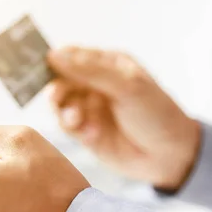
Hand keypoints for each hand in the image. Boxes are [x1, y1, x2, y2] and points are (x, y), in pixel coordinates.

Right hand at [47, 47, 200, 190]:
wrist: (171, 157)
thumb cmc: (156, 113)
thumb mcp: (127, 86)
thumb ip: (90, 71)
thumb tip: (53, 55)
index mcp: (108, 65)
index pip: (72, 56)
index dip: (55, 60)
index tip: (40, 65)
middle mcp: (95, 85)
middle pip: (61, 81)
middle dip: (58, 90)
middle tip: (57, 98)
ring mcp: (90, 110)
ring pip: (61, 106)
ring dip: (67, 112)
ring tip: (78, 121)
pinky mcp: (86, 133)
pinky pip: (68, 127)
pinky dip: (76, 129)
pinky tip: (92, 134)